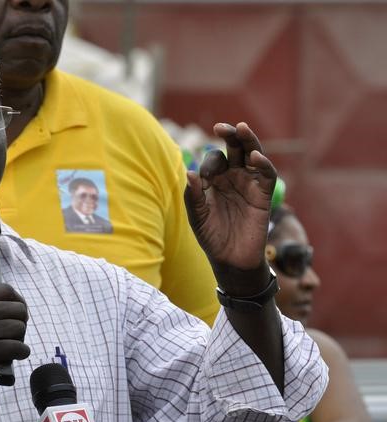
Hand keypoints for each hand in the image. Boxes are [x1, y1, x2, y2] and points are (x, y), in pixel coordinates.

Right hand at [0, 283, 29, 398]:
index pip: (6, 290)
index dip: (17, 301)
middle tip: (13, 336)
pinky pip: (20, 348)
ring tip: (7, 349)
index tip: (16, 313)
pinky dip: (19, 355)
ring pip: (20, 328)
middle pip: (19, 309)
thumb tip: (5, 316)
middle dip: (20, 323)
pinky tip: (7, 359)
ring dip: (18, 341)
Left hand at [184, 122, 277, 275]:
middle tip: (221, 127)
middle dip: (229, 135)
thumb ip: (193, 196)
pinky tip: (254, 156)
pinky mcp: (263, 194)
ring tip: (241, 128)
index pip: (213, 160)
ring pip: (251, 155)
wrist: (230, 260)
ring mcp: (249, 183)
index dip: (208, 163)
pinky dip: (262, 163)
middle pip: (233, 149)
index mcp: (213, 180)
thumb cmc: (211, 237)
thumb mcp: (197, 216)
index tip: (204, 178)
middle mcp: (232, 178)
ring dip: (248, 140)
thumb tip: (190, 173)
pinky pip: (265, 174)